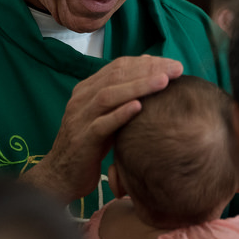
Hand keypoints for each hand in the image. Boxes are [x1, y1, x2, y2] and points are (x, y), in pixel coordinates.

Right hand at [20, 56, 183, 202]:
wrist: (62, 175)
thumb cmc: (90, 145)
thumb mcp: (106, 116)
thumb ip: (122, 98)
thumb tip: (152, 74)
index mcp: (87, 89)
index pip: (118, 67)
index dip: (146, 62)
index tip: (172, 63)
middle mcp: (82, 99)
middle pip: (116, 76)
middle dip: (148, 70)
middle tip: (176, 68)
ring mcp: (80, 118)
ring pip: (109, 96)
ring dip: (138, 87)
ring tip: (164, 81)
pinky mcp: (82, 140)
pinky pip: (102, 124)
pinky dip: (120, 114)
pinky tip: (139, 107)